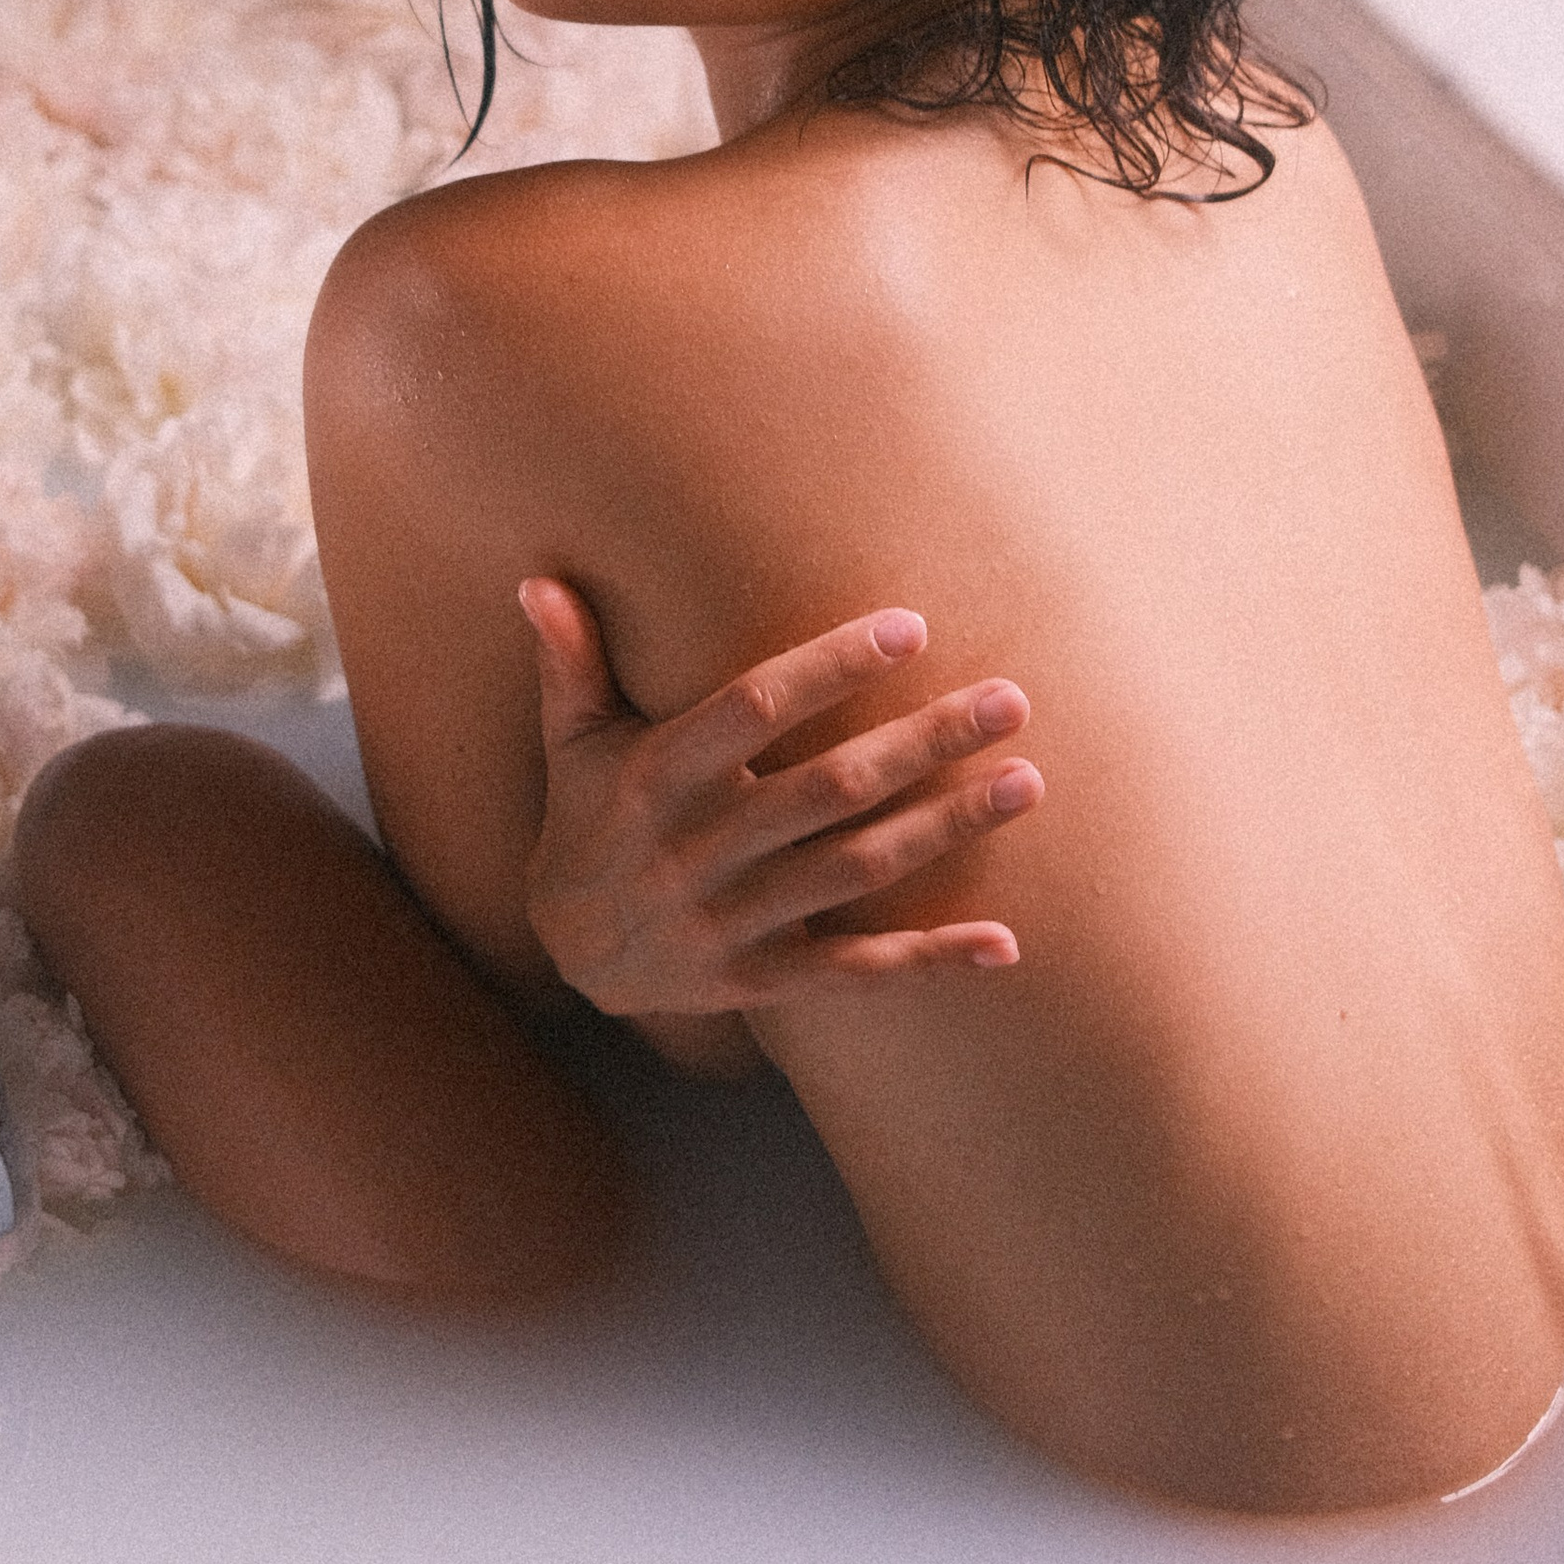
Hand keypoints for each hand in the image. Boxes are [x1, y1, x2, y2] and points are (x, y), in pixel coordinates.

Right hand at [519, 581, 1040, 1019]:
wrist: (573, 958)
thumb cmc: (588, 818)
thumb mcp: (571, 741)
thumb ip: (572, 662)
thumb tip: (539, 581)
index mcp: (656, 777)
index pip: (752, 711)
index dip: (829, 669)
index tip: (910, 626)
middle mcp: (696, 850)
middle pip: (827, 790)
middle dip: (922, 743)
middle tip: (1010, 699)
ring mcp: (731, 922)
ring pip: (854, 872)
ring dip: (945, 830)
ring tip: (1024, 782)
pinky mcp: (761, 983)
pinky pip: (855, 973)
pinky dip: (930, 960)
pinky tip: (1004, 942)